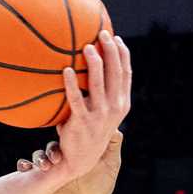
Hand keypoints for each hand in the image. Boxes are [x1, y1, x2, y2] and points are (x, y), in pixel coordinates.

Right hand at [17, 130, 122, 193]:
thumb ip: (112, 145)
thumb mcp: (111, 164)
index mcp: (77, 151)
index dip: (64, 132)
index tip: (65, 134)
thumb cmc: (101, 185)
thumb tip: (115, 126)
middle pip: (51, 145)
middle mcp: (62, 157)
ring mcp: (51, 169)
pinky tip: (25, 168)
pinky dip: (24, 165)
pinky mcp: (42, 180)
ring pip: (39, 156)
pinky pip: (28, 170)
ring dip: (39, 158)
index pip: (67, 136)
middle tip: (56, 159)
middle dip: (51, 150)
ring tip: (45, 167)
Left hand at [48, 31, 130, 182]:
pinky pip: (76, 99)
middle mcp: (114, 108)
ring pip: (99, 84)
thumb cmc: (87, 130)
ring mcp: (99, 116)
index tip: (116, 38)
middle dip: (111, 51)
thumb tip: (93, 66)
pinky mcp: (82, 122)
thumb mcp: (101, 111)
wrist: (79, 160)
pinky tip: (66, 70)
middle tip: (102, 33)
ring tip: (87, 47)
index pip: (126, 74)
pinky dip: (71, 84)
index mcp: (121, 103)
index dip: (123, 54)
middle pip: (116, 74)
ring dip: (94, 63)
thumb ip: (102, 92)